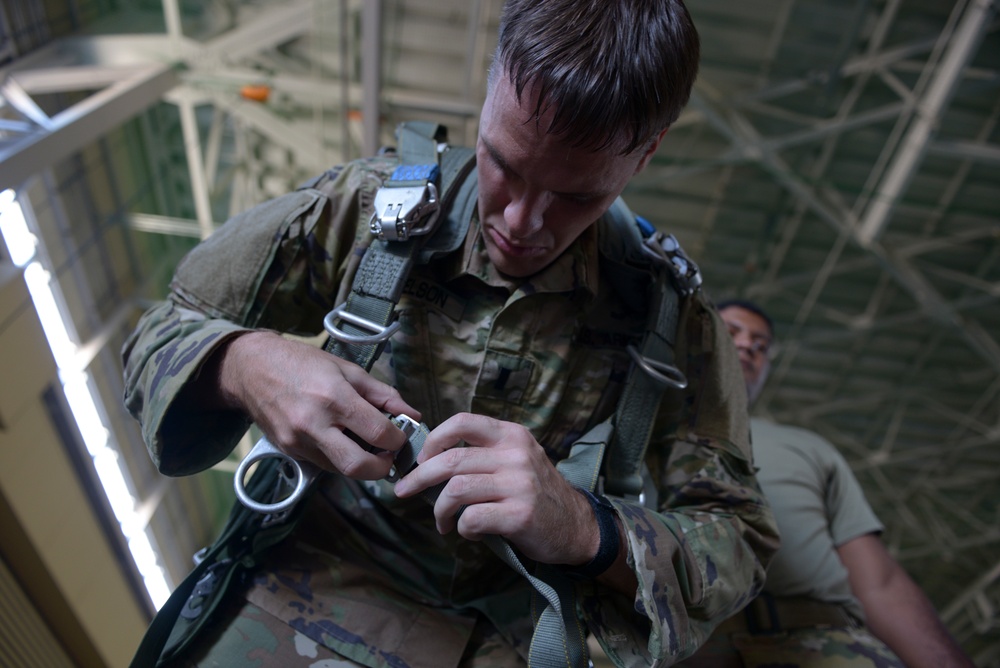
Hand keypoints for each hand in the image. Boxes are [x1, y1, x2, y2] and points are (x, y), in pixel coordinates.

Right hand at [212, 331, 419, 478]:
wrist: (252, 369)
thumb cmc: (302, 363)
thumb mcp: (347, 370)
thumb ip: (382, 394)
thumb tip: (412, 414)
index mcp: (334, 398)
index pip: (379, 433)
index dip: (398, 440)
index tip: (401, 436)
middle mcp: (314, 424)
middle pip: (358, 467)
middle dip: (382, 468)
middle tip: (388, 456)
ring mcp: (298, 442)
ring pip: (340, 470)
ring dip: (360, 464)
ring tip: (365, 444)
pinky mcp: (288, 451)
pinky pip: (323, 464)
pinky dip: (339, 458)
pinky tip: (341, 440)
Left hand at [393, 413, 598, 565]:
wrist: (576, 526)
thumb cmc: (537, 494)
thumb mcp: (517, 460)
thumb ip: (484, 454)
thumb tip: (431, 461)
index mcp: (512, 436)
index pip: (463, 422)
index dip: (434, 439)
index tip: (422, 458)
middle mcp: (515, 455)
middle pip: (451, 459)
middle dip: (419, 478)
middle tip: (404, 491)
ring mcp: (519, 484)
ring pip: (456, 490)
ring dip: (439, 510)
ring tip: (443, 521)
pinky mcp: (519, 514)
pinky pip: (472, 519)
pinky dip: (462, 528)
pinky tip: (469, 532)